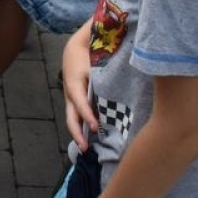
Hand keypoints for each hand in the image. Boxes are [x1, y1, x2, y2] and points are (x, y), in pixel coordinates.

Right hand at [61, 29, 96, 149]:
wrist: (74, 48)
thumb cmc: (89, 50)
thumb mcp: (96, 54)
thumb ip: (108, 59)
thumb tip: (127, 51)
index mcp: (75, 82)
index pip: (80, 102)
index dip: (87, 115)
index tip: (95, 127)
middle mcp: (70, 93)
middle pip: (71, 117)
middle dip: (77, 133)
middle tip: (85, 148)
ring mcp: (71, 98)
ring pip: (72, 119)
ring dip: (78, 134)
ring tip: (86, 149)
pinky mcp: (76, 101)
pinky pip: (77, 117)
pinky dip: (82, 128)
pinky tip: (91, 139)